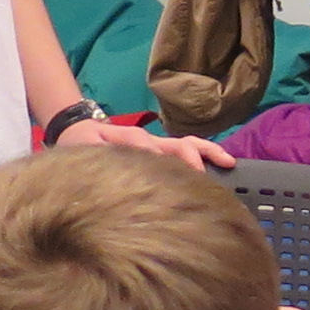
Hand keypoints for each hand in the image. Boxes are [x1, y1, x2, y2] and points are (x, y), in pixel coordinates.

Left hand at [58, 113, 233, 170]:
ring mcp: (159, 145)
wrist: (80, 131)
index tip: (168, 179)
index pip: (149, 148)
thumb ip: (104, 154)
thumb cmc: (83, 144)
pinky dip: (207, 153)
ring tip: (228, 162)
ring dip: (208, 152)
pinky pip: (188, 148)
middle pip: (177, 144)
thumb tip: (131, 159)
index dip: (158, 161)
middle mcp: (150, 142)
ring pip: (188, 144)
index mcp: (131, 141)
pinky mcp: (163, 150)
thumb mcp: (86, 148)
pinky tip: (225, 162)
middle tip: (203, 178)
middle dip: (193, 158)